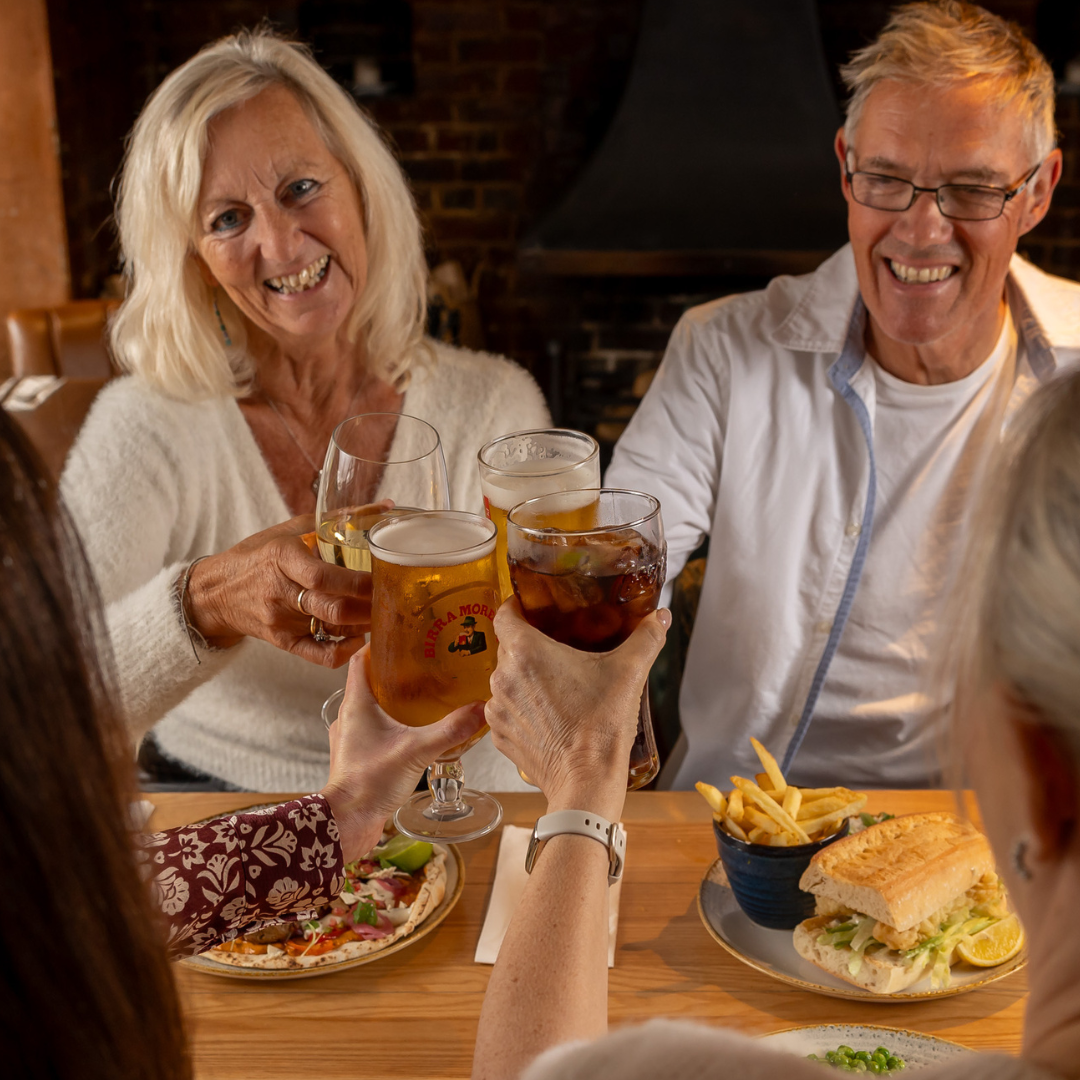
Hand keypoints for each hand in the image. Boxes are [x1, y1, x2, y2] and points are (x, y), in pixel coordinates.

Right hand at [184, 503, 389, 667]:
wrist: (215, 592)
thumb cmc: (257, 555)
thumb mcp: (290, 529)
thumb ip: (338, 517)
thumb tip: (386, 505)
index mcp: (282, 558)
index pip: (322, 577)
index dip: (357, 583)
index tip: (383, 577)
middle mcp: (280, 592)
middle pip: (332, 607)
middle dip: (368, 606)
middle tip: (392, 598)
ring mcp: (280, 621)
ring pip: (331, 629)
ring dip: (363, 623)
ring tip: (383, 613)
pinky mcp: (282, 642)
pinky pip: (318, 654)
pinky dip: (344, 651)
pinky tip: (359, 639)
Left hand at [321, 646, 487, 861]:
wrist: (347, 822)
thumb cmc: (370, 782)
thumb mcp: (417, 750)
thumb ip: (450, 729)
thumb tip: (481, 709)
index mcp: (356, 703)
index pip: (358, 660)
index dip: (376, 644)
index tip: (398, 635)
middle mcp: (348, 716)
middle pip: (367, 682)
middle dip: (392, 672)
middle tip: (420, 664)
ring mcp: (350, 737)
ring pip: (370, 707)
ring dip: (391, 699)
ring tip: (420, 696)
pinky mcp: (356, 756)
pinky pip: (372, 730)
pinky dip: (389, 724)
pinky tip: (411, 731)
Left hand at [486, 599, 669, 817]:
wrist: (586, 781)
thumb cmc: (601, 726)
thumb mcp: (629, 673)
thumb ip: (646, 638)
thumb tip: (660, 617)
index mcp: (525, 652)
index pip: (505, 613)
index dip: (517, 606)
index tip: (532, 608)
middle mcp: (503, 677)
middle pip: (508, 647)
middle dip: (530, 646)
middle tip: (557, 649)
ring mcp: (497, 709)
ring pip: (506, 679)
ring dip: (525, 679)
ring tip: (555, 685)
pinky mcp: (500, 735)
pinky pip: (505, 710)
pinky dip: (521, 708)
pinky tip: (547, 713)